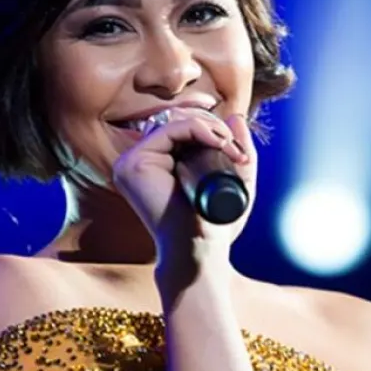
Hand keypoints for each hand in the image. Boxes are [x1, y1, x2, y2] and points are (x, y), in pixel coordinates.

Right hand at [112, 108, 256, 261]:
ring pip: (174, 121)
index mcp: (152, 164)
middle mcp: (136, 162)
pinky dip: (198, 129)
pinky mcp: (134, 164)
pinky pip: (170, 129)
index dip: (211, 130)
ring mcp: (131, 162)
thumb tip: (236, 118)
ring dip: (210, 128)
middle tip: (237, 150)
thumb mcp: (234, 181)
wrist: (199, 252)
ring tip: (230, 149)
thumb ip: (240, 150)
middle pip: (177, 120)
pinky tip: (217, 142)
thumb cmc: (212, 226)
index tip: (238, 151)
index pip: (180, 129)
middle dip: (213, 126)